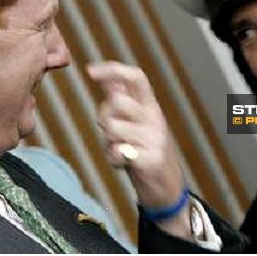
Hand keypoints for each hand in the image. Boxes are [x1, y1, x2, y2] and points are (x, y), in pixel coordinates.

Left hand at [87, 61, 191, 238]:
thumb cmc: (144, 148)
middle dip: (103, 114)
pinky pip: (117, 152)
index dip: (113, 69)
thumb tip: (102, 73)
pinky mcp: (150, 159)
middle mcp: (154, 117)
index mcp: (150, 105)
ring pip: (113, 127)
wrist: (166, 186)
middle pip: (117, 101)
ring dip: (107, 140)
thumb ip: (121, 96)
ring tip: (118, 147)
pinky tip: (122, 161)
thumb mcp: (136, 119)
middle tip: (109, 128)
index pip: (136, 78)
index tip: (90, 70)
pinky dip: (113, 158)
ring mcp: (154, 138)